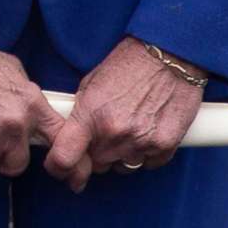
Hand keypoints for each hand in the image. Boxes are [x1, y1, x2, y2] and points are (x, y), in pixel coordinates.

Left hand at [43, 38, 205, 190]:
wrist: (169, 58)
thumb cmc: (128, 65)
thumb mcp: (91, 83)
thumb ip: (81, 115)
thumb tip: (72, 137)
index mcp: (91, 116)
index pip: (65, 157)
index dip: (58, 167)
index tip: (58, 169)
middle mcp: (116, 133)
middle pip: (96, 164)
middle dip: (95, 154)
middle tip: (102, 136)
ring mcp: (142, 142)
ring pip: (122, 167)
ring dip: (120, 155)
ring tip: (127, 130)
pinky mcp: (166, 146)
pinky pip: (148, 164)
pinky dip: (144, 154)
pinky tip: (146, 132)